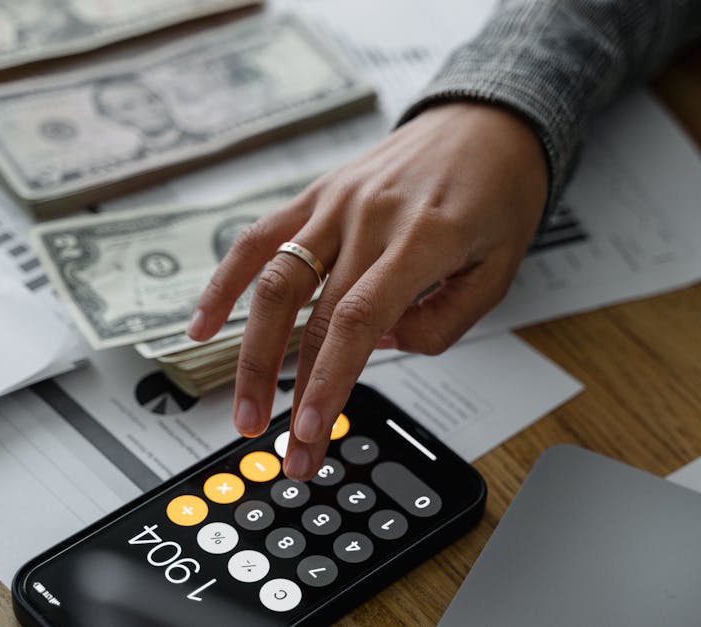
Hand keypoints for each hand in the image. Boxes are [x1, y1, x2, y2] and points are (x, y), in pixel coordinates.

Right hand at [188, 102, 547, 479]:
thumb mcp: (498, 271)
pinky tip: (203, 326)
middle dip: (292, 393)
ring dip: (252, 353)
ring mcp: (336, 202)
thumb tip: (378, 347)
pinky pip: (259, 238)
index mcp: (422, 239)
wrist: (484, 122)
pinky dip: (225, 282)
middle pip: (311, 314)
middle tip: (282, 450)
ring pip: (273, 282)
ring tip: (242, 409)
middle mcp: (370, 217)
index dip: (328, 381)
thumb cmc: (497, 195)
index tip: (310, 432)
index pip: (357, 321)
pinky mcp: (316, 194)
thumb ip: (442, 322)